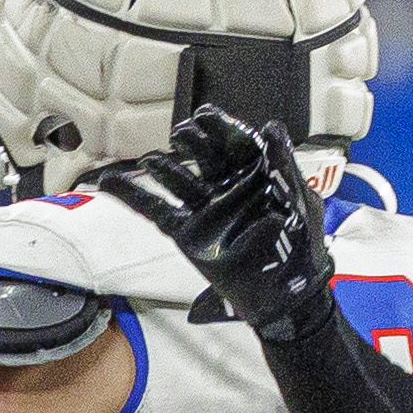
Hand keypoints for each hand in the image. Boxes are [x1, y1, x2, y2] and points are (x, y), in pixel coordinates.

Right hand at [98, 106, 333, 340]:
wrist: (290, 297)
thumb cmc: (302, 249)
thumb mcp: (302, 203)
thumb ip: (285, 165)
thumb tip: (273, 127)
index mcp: (256, 175)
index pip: (234, 144)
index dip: (220, 128)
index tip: (206, 115)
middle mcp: (227, 188)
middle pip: (203, 156)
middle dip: (192, 142)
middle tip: (183, 133)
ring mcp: (205, 210)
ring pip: (178, 180)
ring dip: (164, 167)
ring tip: (154, 161)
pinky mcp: (188, 234)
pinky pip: (156, 211)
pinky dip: (133, 196)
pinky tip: (109, 181)